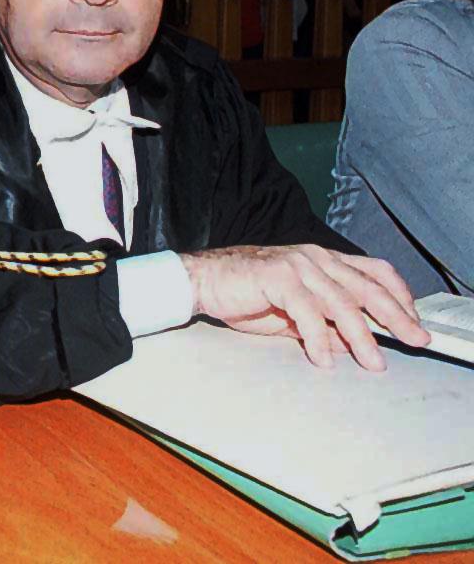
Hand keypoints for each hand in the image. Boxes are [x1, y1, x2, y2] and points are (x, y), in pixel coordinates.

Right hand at [181, 245, 429, 369]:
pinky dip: (319, 338)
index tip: (415, 322)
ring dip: (361, 336)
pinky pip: (308, 311)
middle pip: (368, 288)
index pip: (375, 272)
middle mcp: (316, 257)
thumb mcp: (293, 315)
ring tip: (372, 361)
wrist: (201, 281)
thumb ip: (324, 325)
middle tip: (416, 341)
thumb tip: (352, 345)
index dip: (400, 296)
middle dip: (397, 317)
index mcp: (323, 260)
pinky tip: (322, 359)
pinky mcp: (278, 278)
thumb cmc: (244, 295)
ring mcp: (297, 265)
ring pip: (343, 302)